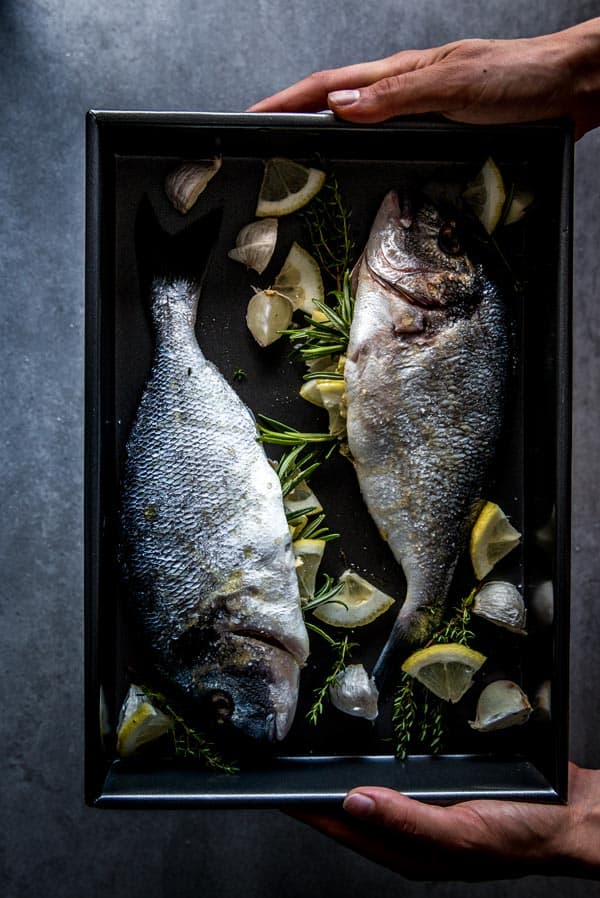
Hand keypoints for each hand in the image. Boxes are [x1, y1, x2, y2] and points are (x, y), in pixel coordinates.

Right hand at [249, 19, 599, 138]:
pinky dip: (365, 149)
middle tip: (265, 143)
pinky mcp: (443, 130)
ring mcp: (423, 110)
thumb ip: (394, 97)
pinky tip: (363, 164)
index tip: (252, 115)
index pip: (329, 86)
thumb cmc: (517, 80)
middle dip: (296, 117)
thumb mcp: (450, 86)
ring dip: (327, 135)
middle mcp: (407, 91)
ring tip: (299, 157)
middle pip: (337, 102)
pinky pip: (389, 140)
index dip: (287, 101)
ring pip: (362, 123)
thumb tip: (339, 107)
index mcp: (401, 75)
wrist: (571, 88)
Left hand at [287, 763, 599, 880]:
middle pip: (352, 806)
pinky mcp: (443, 786)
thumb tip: (354, 803)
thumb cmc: (523, 834)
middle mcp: (413, 828)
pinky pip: (402, 771)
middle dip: (321, 785)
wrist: (573, 814)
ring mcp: (428, 807)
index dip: (309, 807)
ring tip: (320, 744)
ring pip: (375, 786)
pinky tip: (375, 739)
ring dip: (349, 767)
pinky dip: (382, 757)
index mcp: (410, 849)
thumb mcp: (461, 832)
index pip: (343, 826)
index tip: (279, 786)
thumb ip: (407, 821)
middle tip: (290, 756)